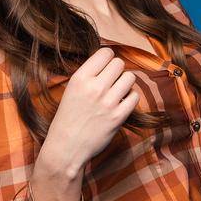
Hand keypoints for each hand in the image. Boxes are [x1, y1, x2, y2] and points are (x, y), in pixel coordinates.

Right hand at [38, 47, 141, 178]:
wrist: (66, 148)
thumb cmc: (67, 120)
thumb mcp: (71, 90)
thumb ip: (88, 76)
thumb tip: (108, 63)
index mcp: (80, 78)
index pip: (105, 53)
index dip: (108, 58)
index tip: (106, 67)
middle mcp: (95, 87)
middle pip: (119, 63)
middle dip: (116, 71)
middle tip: (111, 82)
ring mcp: (108, 102)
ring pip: (129, 77)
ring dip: (125, 83)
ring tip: (117, 92)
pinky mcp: (118, 117)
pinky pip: (134, 96)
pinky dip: (130, 98)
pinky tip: (121, 104)